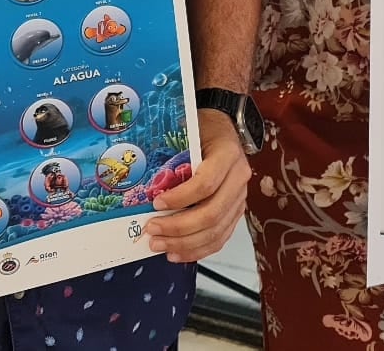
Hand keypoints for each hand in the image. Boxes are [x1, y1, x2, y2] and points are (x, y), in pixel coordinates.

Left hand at [142, 111, 251, 262]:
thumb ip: (175, 155)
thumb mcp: (189, 132)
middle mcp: (239, 178)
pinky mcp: (236, 211)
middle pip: (211, 213)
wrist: (224, 129)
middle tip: (151, 230)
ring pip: (216, 231)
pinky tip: (177, 253)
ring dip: (185, 243)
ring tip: (159, 245)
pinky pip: (220, 238)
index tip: (155, 203)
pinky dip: (198, 250)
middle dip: (178, 227)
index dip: (180, 198)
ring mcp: (240, 197)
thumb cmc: (203, 129)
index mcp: (228, 154)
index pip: (205, 184)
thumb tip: (143, 184)